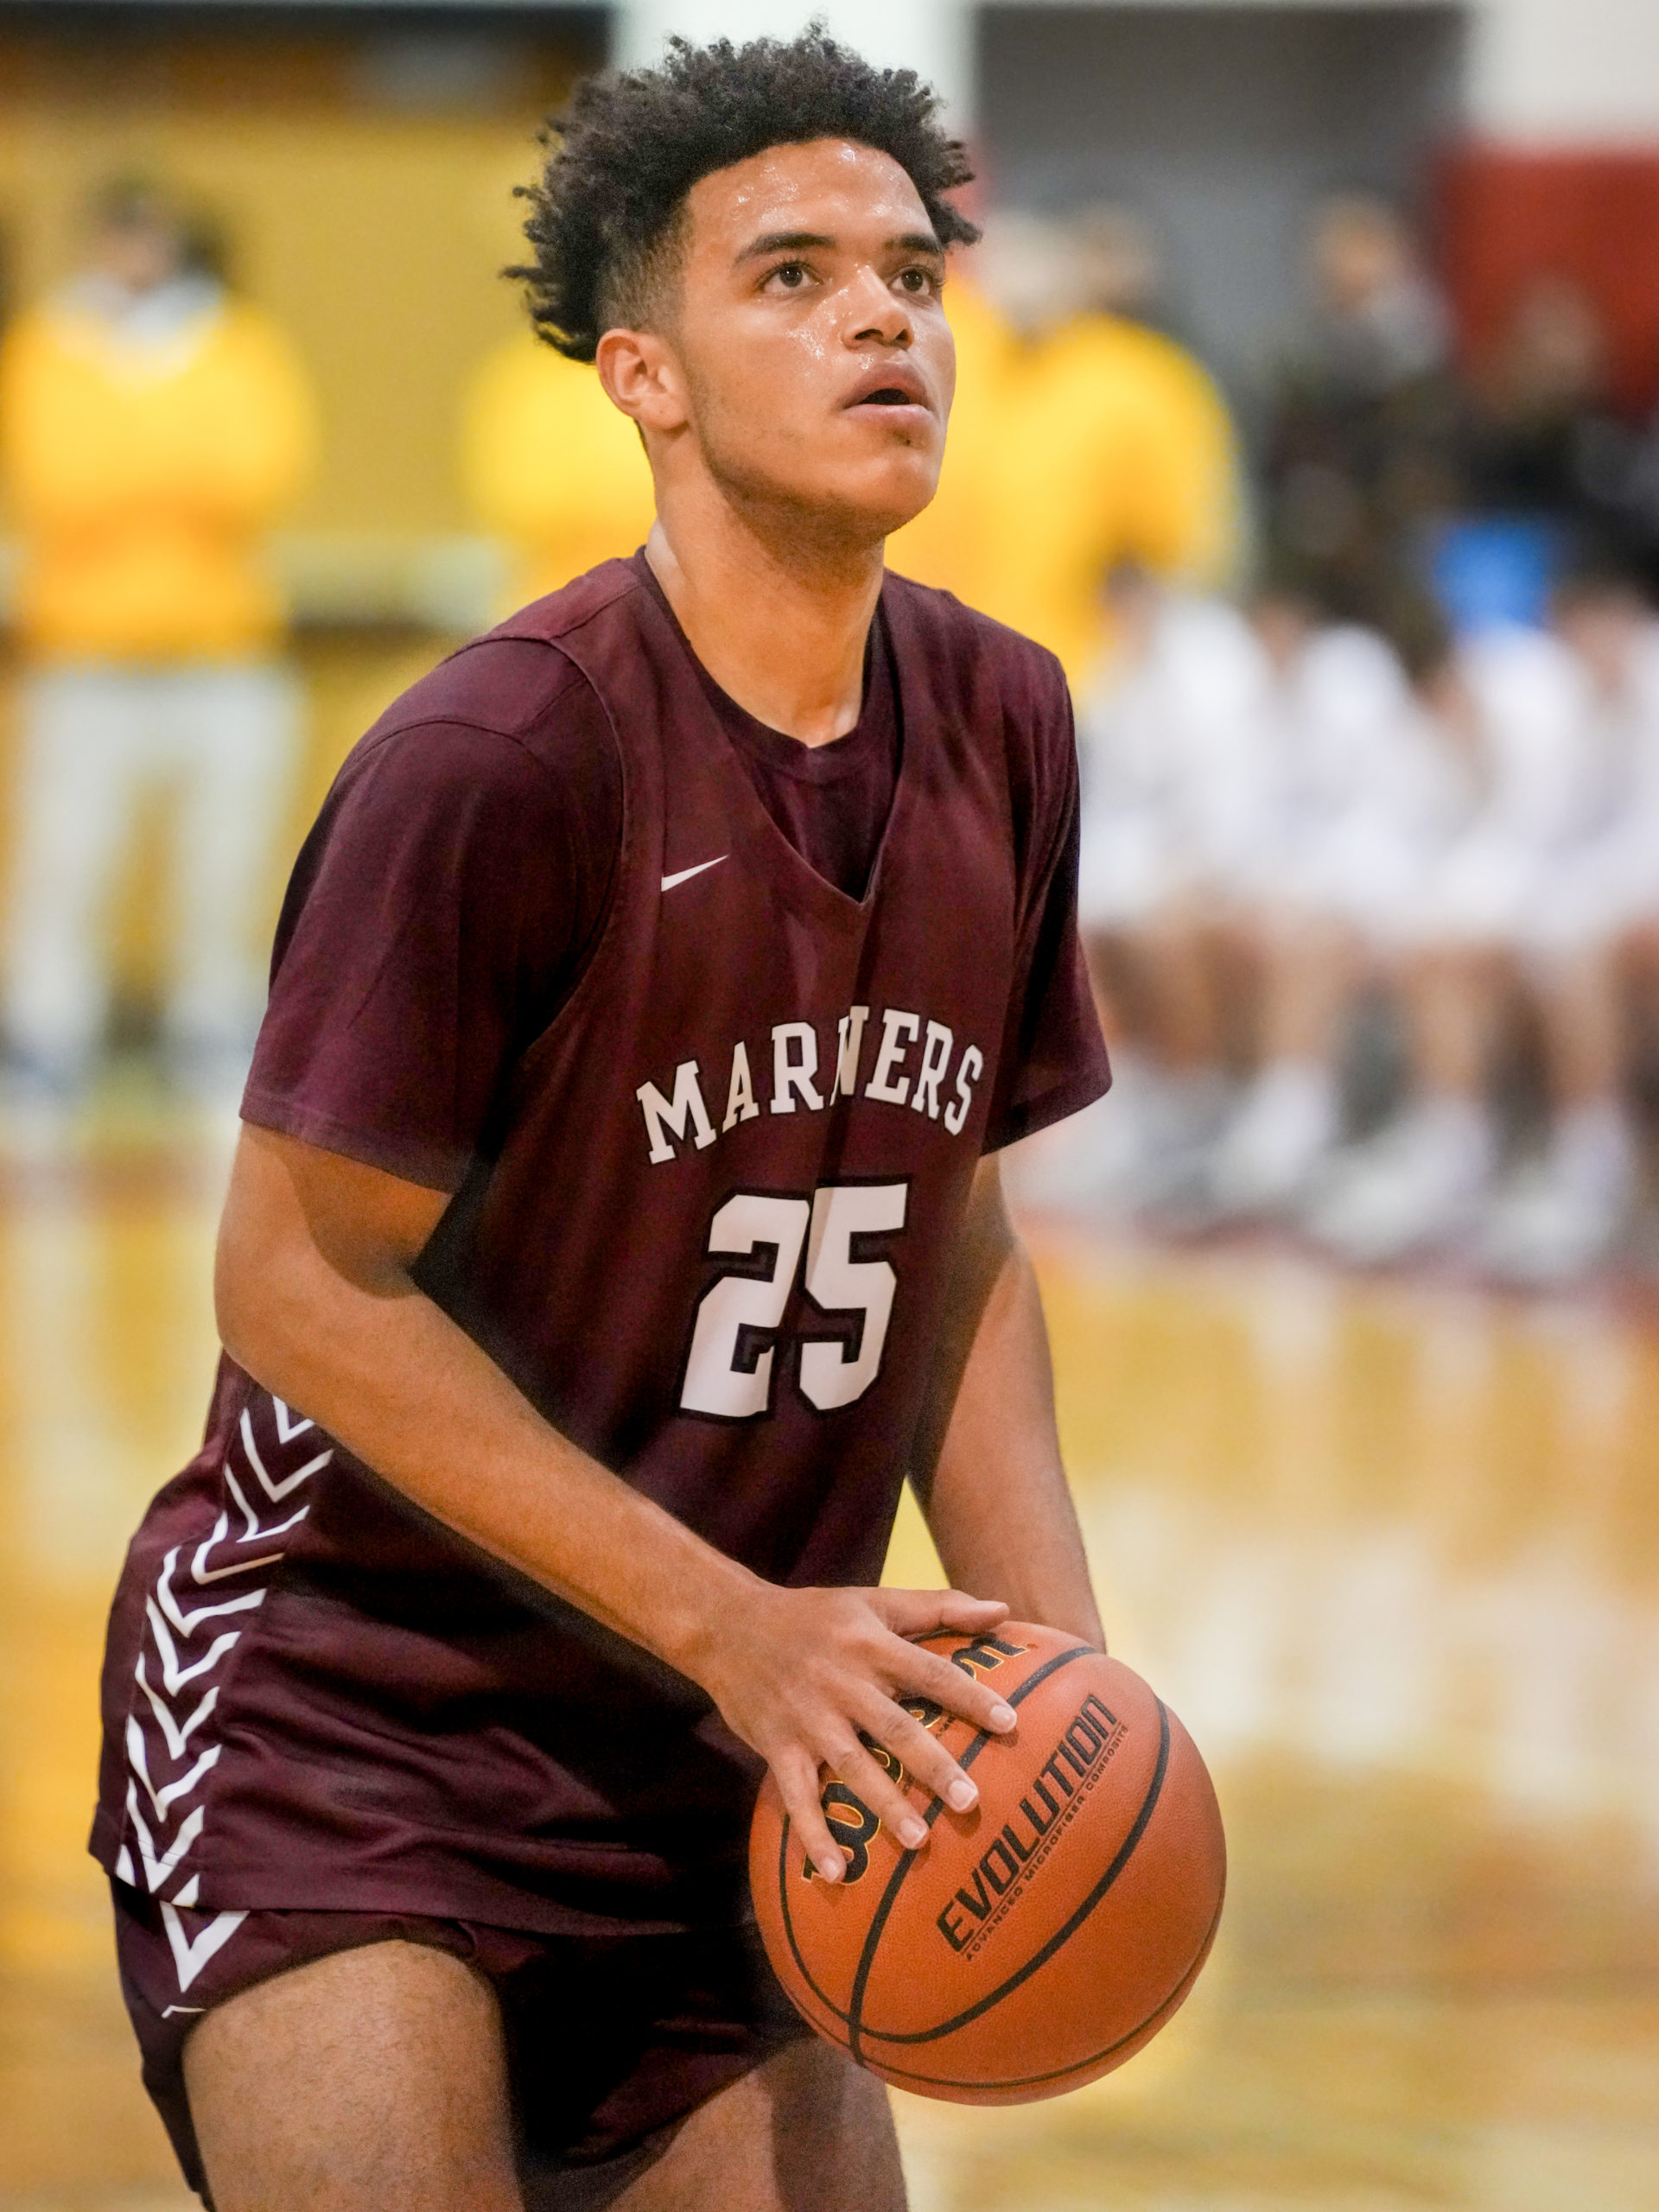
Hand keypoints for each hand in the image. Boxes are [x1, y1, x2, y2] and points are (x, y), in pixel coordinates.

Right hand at [694, 1583, 1018, 1882]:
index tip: (1009, 1723)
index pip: (929, 1671)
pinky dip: (813, 1834)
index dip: (969, 1696)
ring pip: (851, 1764)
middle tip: (970, 1801)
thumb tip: (1002, 1611)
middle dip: (932, 1764)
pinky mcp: (777, 1746)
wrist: (728, 1625)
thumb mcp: (874, 1601)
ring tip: (918, 1842)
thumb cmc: (814, 1615)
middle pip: (894, 1726)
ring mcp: (808, 1718)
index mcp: (870, 1644)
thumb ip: (939, 1607)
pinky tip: (836, 1870)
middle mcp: (842, 1681)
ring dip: (883, 1804)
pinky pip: (797, 1796)